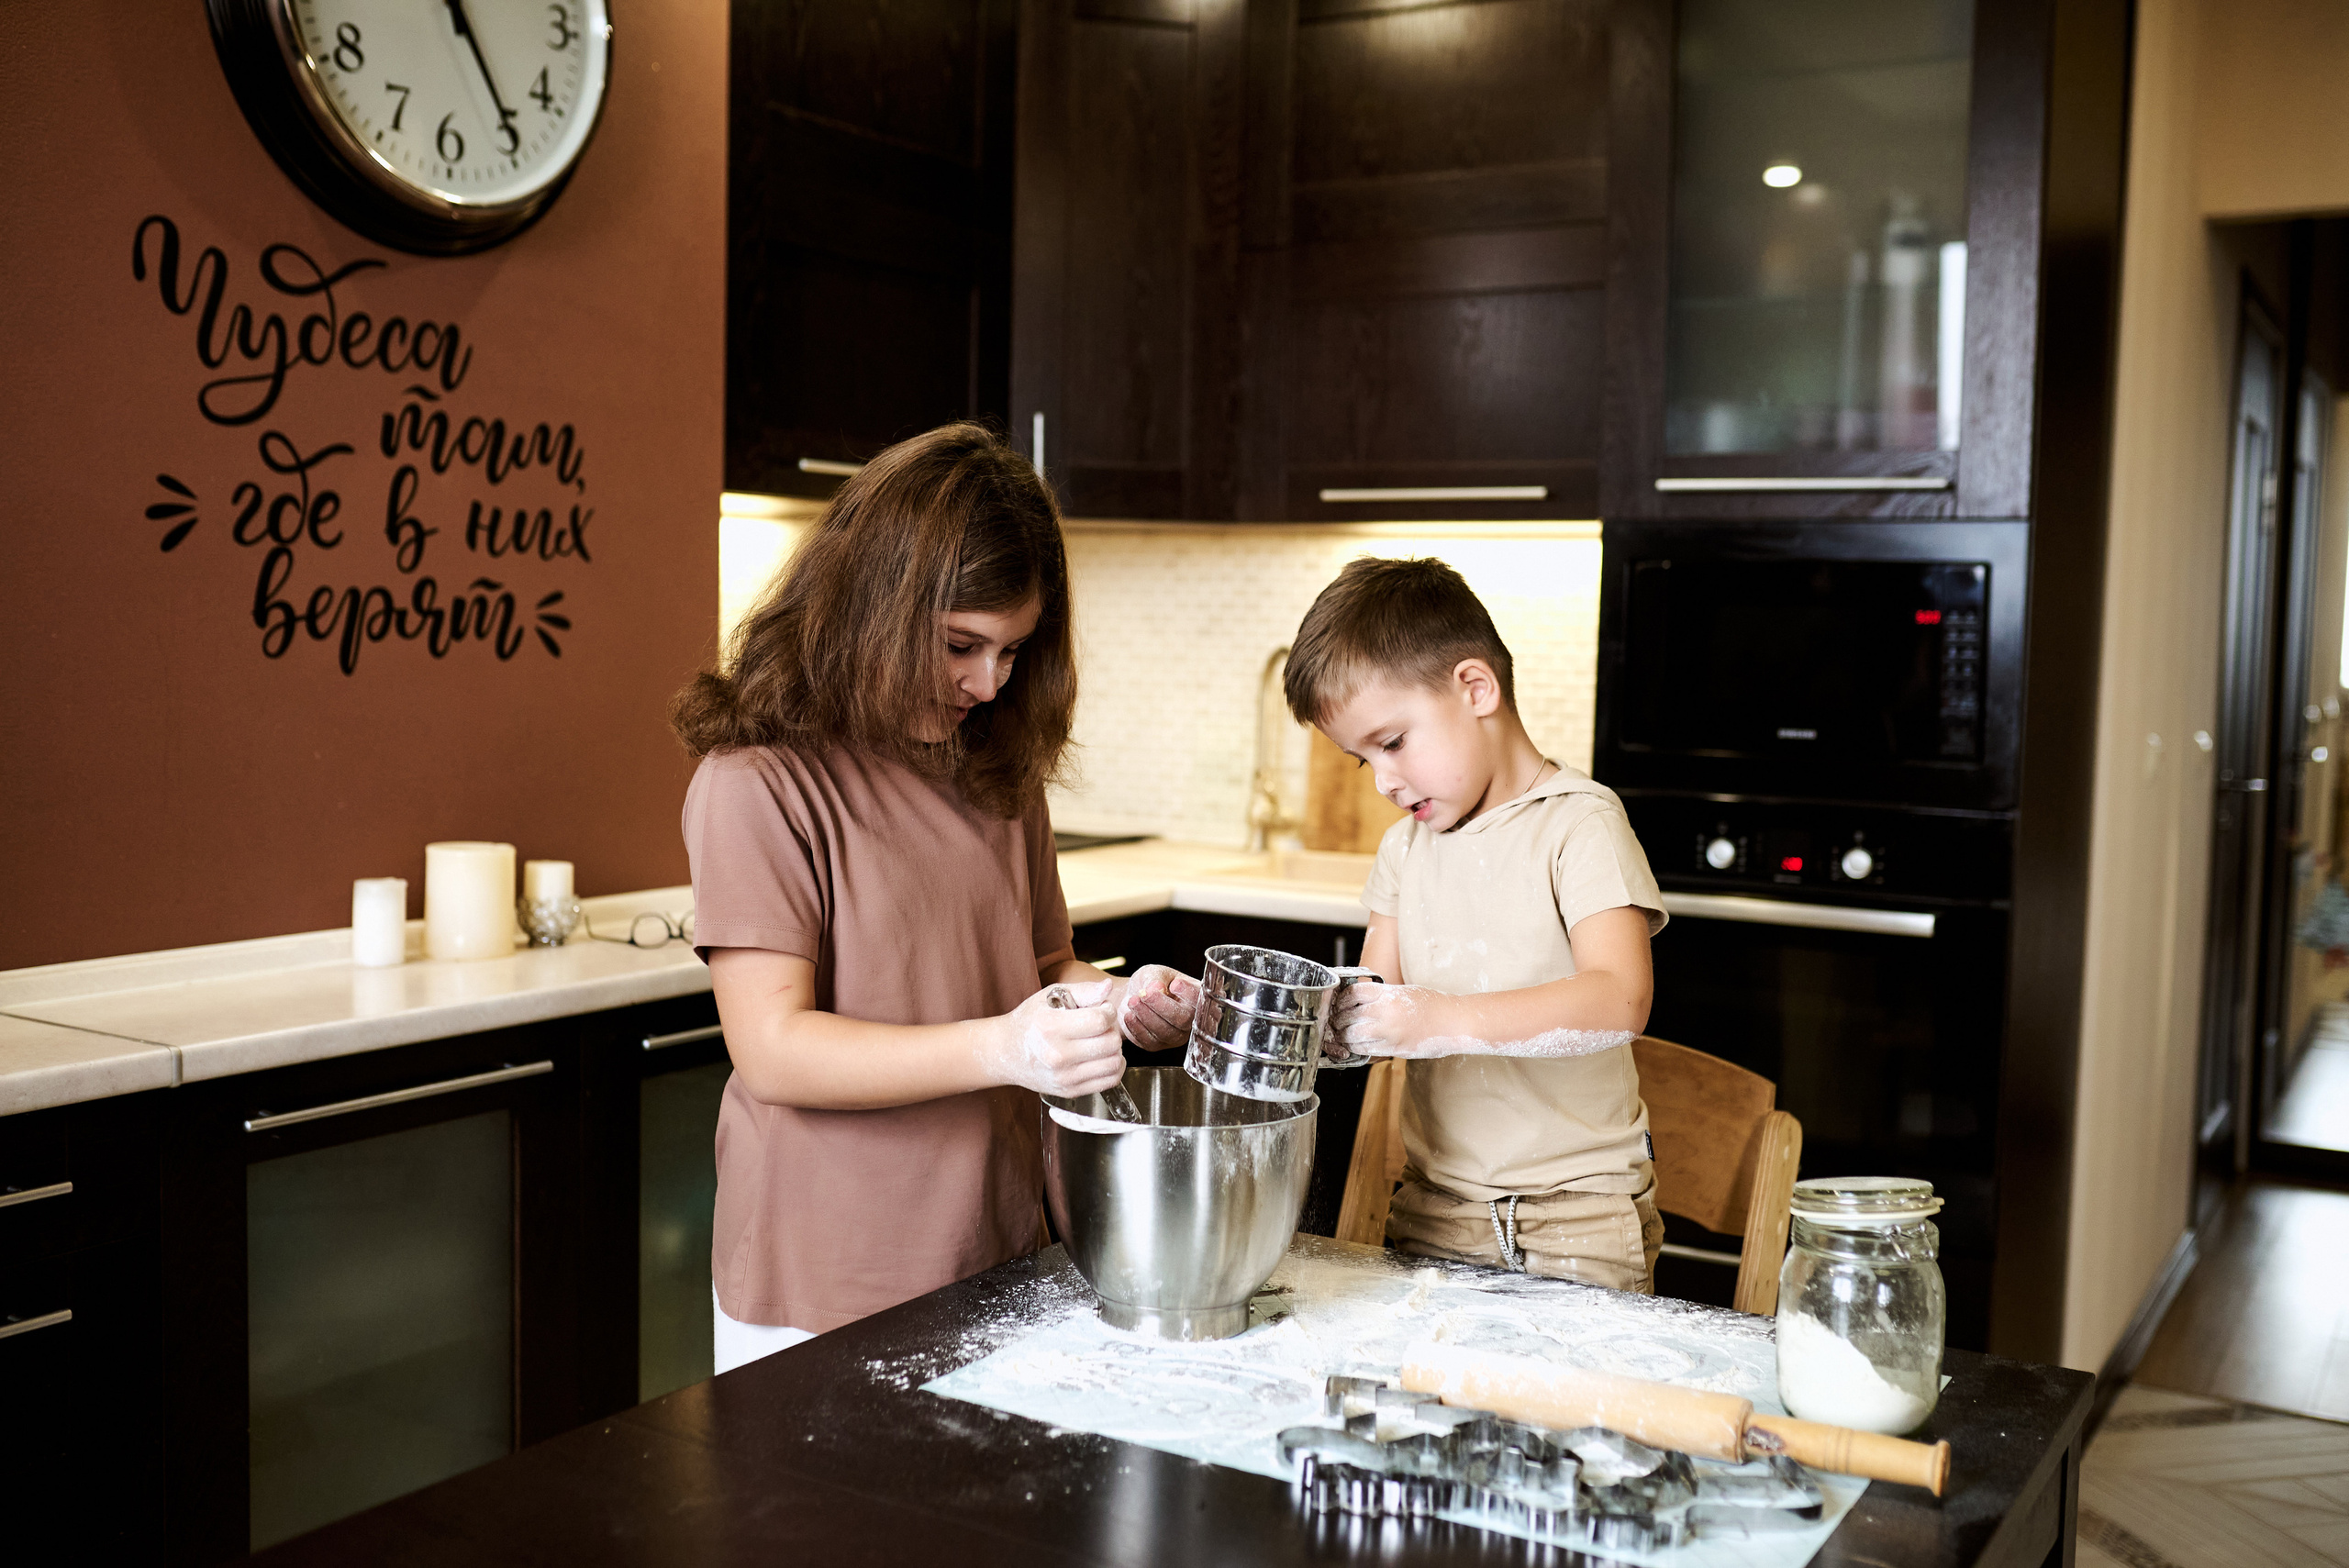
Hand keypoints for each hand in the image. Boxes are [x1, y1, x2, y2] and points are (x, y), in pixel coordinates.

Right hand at [981, 980, 1124, 1095]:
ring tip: (1101, 1040)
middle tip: (1101, 1025)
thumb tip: (1107, 988)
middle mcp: (1057, 1055)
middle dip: (1112, 1029)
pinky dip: (1114, 1067)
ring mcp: (1064, 1077)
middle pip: (1110, 1043)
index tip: (1102, 1009)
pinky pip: (1110, 1080)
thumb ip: (1083, 991)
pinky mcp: (1070, 1091)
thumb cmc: (1030, 1021)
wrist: (1006, 1052)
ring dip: (1115, 1049)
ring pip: (1114, 1063)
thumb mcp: (1050, 997)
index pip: (1100, 1021)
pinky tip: (1103, 1056)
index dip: (1108, 1011)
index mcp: (1051, 1027)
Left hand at [1113, 964, 1198, 1050]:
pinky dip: (1137, 1027)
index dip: (1189, 994)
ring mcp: (1175, 1035)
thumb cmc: (1149, 982)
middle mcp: (1190, 1020)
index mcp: (1195, 997)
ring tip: (1132, 1001)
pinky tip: (1128, 1015)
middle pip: (1183, 1020)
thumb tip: (1157, 987)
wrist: (1133, 996)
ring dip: (1146, 1016)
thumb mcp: (1153, 972)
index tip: (1175, 984)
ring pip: (1165, 1032)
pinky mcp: (1157, 1045)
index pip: (1199, 999)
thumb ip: (1156, 978)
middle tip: (1144, 993)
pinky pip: (1149, 1041)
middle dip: (1161, 1006)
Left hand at [1329, 981, 1451, 1058]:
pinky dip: (1357, 1048)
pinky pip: (1365, 1050)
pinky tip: (1357, 1045)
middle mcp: (1385, 1012)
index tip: (1341, 1003)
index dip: (1343, 999)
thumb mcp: (1403, 992)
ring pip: (1352, 1035)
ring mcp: (1388, 1032)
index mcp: (1387, 994)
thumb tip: (1357, 1002)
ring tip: (1345, 1035)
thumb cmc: (1432, 1005)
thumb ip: (1381, 996)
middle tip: (1337, 1022)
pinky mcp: (1393, 1048)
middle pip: (1348, 1016)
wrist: (1453, 1022)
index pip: (1353, 993)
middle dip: (1339, 1020)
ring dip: (1345, 1036)